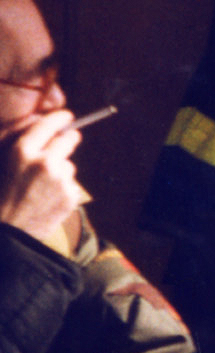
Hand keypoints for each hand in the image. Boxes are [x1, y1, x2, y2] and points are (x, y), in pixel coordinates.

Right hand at [0, 111, 83, 243]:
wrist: (4, 236)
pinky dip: (62, 189)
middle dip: (66, 140)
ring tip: (38, 187)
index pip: (50, 124)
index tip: (66, 117)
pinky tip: (45, 200)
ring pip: (69, 165)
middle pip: (70, 139)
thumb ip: (15, 136)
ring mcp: (60, 180)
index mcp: (22, 151)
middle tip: (60, 146)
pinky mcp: (70, 197)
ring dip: (59, 170)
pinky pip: (71, 184)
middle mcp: (45, 162)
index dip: (60, 118)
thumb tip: (39, 118)